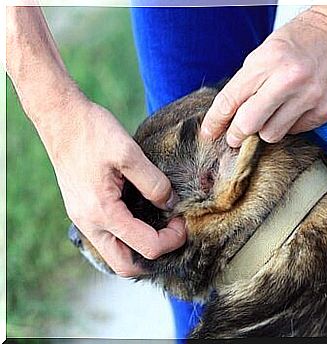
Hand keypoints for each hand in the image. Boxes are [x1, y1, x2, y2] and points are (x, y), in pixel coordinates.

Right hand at [45, 97, 185, 276]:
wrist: (60, 117)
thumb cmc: (92, 132)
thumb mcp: (130, 153)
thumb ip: (154, 183)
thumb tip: (170, 204)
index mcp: (103, 212)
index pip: (147, 248)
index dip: (173, 239)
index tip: (183, 220)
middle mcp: (89, 224)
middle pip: (125, 266)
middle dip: (155, 256)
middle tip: (173, 232)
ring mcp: (83, 219)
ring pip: (115, 254)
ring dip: (140, 248)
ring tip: (161, 225)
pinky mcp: (83, 211)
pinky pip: (108, 238)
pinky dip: (128, 236)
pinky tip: (143, 215)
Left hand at [201, 8, 326, 146]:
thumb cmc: (298, 42)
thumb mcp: (264, 53)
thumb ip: (247, 84)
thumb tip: (227, 117)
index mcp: (267, 61)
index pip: (230, 100)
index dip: (215, 121)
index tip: (209, 132)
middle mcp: (289, 80)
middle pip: (249, 124)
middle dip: (236, 134)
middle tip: (234, 137)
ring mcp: (310, 97)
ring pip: (271, 134)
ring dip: (265, 129)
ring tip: (271, 115)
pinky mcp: (325, 110)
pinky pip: (295, 132)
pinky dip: (289, 125)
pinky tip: (294, 109)